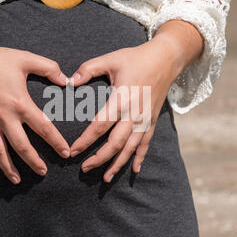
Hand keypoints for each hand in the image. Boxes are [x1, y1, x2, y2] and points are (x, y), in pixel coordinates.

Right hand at [0, 21, 70, 183]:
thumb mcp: (26, 59)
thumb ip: (49, 68)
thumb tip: (66, 79)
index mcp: (21, 104)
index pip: (43, 128)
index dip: (56, 142)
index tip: (65, 154)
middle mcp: (4, 118)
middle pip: (22, 147)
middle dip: (34, 162)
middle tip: (43, 172)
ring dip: (7, 167)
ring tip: (17, 180)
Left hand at [69, 20, 202, 182]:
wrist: (166, 59)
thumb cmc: (136, 58)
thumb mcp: (111, 59)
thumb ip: (88, 69)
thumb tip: (69, 81)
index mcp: (121, 99)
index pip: (100, 126)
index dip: (85, 141)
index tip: (72, 151)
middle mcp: (134, 114)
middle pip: (115, 143)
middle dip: (99, 159)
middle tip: (84, 169)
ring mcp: (145, 119)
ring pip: (131, 148)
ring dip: (118, 164)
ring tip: (106, 178)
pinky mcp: (152, 120)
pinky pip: (145, 143)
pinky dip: (140, 157)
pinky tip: (134, 170)